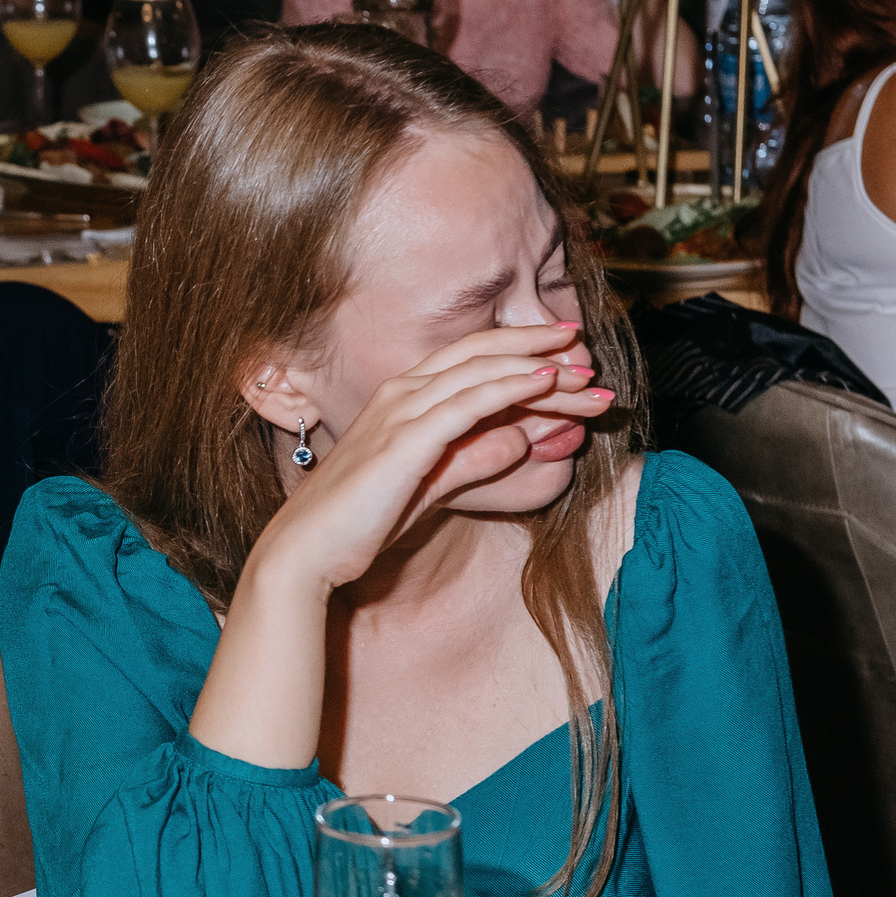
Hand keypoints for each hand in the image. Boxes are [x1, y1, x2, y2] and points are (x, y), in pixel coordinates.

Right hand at [251, 323, 613, 595]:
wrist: (308, 549)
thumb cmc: (357, 522)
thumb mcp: (428, 487)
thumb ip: (472, 460)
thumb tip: (519, 440)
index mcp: (401, 399)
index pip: (469, 360)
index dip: (518, 348)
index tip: (565, 353)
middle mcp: (400, 394)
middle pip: (481, 353)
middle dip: (537, 347)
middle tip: (587, 354)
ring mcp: (401, 412)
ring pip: (482, 373)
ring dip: (539, 369)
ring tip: (586, 375)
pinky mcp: (406, 439)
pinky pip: (468, 403)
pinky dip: (510, 386)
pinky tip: (546, 382)